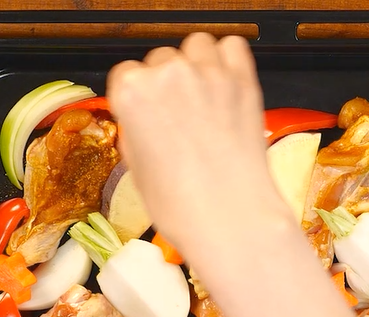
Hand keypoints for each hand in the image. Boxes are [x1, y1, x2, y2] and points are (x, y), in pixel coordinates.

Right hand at [106, 33, 291, 255]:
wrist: (229, 219)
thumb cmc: (180, 205)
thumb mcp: (136, 168)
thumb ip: (135, 129)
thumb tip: (140, 118)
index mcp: (132, 93)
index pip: (125, 73)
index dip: (135, 94)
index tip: (146, 108)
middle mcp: (168, 75)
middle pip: (161, 59)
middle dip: (166, 82)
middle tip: (177, 113)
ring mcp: (208, 74)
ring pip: (196, 45)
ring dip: (196, 64)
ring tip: (202, 95)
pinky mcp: (243, 81)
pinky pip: (232, 47)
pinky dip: (228, 60)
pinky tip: (225, 85)